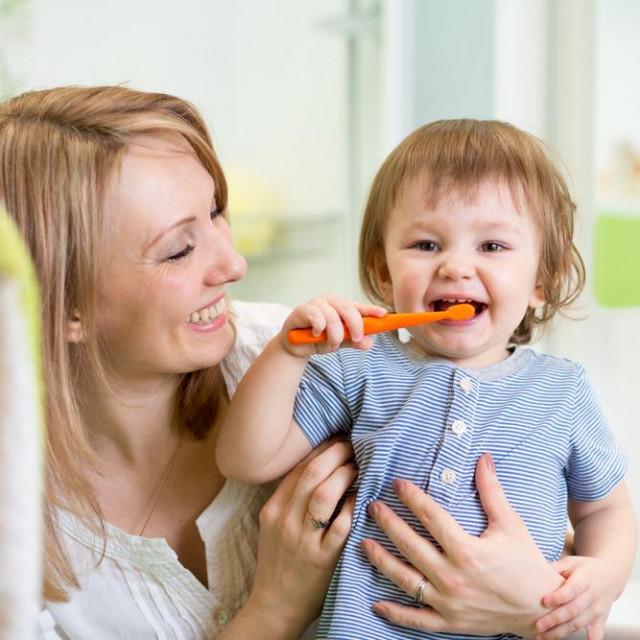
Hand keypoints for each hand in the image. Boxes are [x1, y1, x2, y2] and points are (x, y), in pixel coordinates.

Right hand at [238, 438, 356, 638]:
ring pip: (326, 494)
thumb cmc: (280, 559)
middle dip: (336, 453)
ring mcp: (303, 540)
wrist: (275, 604)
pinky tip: (364, 495)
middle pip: (312, 473)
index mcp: (273, 509)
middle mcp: (285, 520)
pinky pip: (342, 524)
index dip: (321, 448)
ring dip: (346, 474)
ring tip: (359, 466)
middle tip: (353, 444)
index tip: (337, 438)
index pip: (298, 468)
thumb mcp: (273, 525)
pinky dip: (355, 505)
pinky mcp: (323, 559)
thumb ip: (290, 498)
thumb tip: (320, 464)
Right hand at [279, 295, 385, 356]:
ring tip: (331, 345)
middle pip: (348, 309)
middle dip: (355, 325)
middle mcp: (330, 301)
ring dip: (334, 335)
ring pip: (332, 317)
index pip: (359, 307)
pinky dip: (319, 328)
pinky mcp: (302, 309)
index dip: (371, 310)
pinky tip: (317, 334)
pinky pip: (316, 316)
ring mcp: (316, 303)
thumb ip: (353, 341)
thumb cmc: (318, 340)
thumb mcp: (340, 343)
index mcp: (342, 306)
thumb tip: (369, 342)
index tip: (383, 314)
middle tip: (357, 339)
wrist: (296, 347)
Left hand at [361, 453, 564, 636]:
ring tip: (363, 543)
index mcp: (468, 551)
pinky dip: (396, 613)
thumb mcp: (510, 524)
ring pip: (405, 580)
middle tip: (372, 507)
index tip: (397, 484)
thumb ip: (492, 491)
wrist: (541, 608)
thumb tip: (483, 458)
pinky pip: (416, 619)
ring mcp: (449, 602)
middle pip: (410, 545)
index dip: (412, 498)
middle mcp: (454, 577)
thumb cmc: (525, 562)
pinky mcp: (450, 622)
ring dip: (381, 561)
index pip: (431, 517)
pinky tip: (376, 603)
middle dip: (388, 523)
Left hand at [534, 556, 615, 639]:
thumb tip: (532, 571)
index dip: (559, 596)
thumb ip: (554, 567)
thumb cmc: (583, 568)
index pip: (572, 589)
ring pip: (579, 624)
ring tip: (542, 636)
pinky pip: (596, 633)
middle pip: (573, 610)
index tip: (544, 601)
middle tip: (538, 625)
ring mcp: (597, 610)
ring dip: (560, 632)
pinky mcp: (601, 620)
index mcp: (585, 578)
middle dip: (555, 619)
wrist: (609, 576)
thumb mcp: (570, 562)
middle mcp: (593, 595)